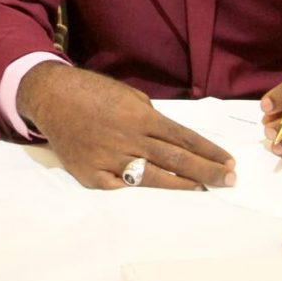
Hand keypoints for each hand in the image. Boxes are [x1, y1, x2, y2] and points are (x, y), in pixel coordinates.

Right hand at [17, 63, 236, 189]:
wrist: (52, 97)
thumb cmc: (92, 91)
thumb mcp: (127, 95)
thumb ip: (149, 117)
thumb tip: (169, 137)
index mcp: (141, 117)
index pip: (184, 137)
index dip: (209, 151)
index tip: (228, 161)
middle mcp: (130, 139)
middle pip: (176, 159)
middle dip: (207, 171)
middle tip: (230, 180)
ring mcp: (110, 159)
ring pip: (153, 177)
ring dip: (182, 184)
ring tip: (204, 189)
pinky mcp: (92, 174)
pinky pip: (121, 186)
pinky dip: (139, 187)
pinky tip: (158, 190)